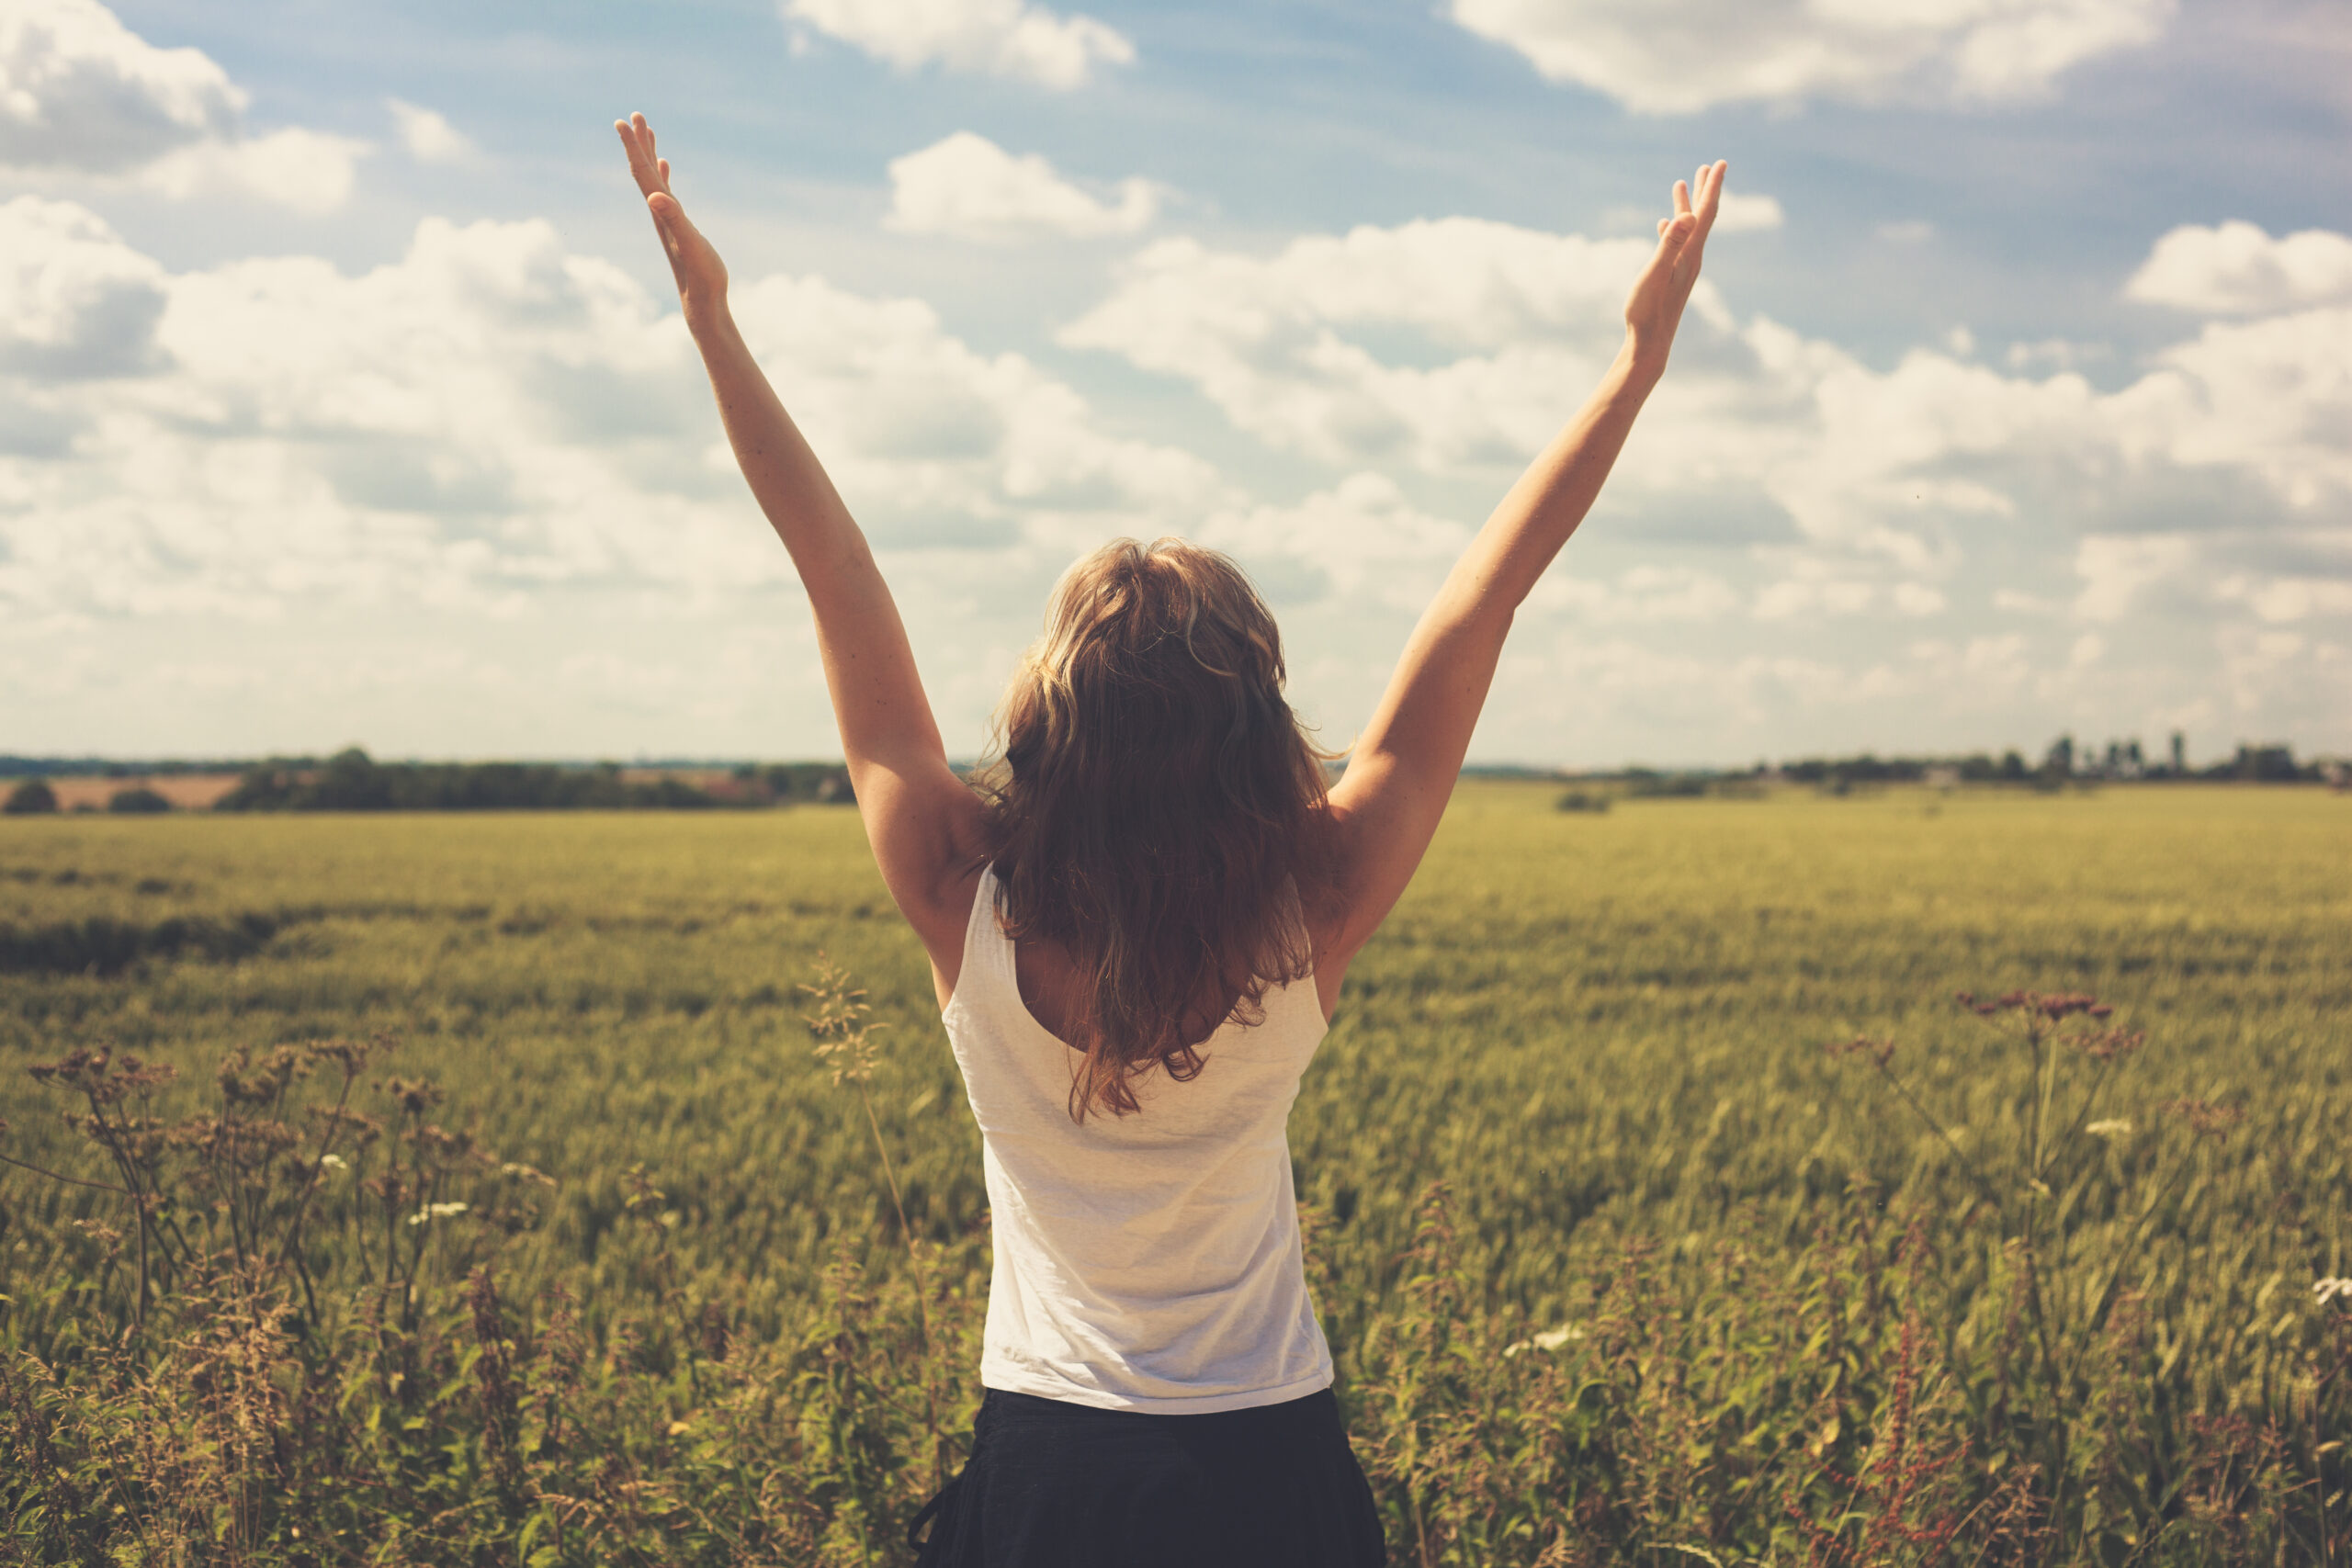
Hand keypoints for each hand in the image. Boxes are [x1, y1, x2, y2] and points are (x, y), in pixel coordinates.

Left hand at [616, 112, 728, 328]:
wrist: (701, 302)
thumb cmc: (700, 276)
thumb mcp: (690, 245)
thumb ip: (674, 219)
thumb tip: (654, 196)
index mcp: (660, 211)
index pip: (642, 172)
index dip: (633, 146)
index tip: (623, 121)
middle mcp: (659, 212)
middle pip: (644, 170)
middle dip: (638, 142)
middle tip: (634, 116)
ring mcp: (668, 218)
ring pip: (654, 179)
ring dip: (649, 154)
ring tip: (646, 131)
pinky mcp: (678, 226)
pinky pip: (667, 192)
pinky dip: (663, 174)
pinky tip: (665, 166)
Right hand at [1622, 160, 1724, 374]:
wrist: (1650, 344)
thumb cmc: (1649, 312)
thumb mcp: (1655, 273)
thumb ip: (1669, 244)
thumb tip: (1686, 216)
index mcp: (1689, 254)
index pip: (1705, 213)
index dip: (1713, 187)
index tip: (1721, 163)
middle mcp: (1691, 258)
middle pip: (1702, 217)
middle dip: (1706, 190)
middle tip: (1710, 166)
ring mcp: (1682, 267)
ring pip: (1688, 228)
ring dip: (1687, 205)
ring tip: (1683, 184)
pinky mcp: (1672, 276)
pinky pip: (1675, 243)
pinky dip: (1672, 228)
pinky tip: (1663, 224)